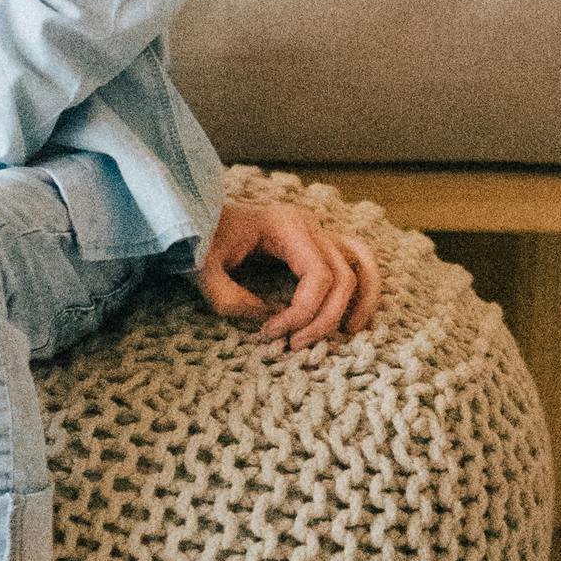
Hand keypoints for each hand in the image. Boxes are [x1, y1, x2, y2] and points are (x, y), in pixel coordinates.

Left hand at [196, 194, 381, 348]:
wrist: (197, 215)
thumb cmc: (201, 239)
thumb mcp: (204, 268)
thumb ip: (227, 297)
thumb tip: (266, 320)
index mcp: (285, 225)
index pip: (318, 276)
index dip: (303, 312)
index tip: (272, 333)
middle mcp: (309, 224)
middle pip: (343, 277)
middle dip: (324, 318)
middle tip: (295, 345)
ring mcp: (317, 231)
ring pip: (362, 263)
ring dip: (362, 301)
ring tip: (348, 333)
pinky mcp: (318, 242)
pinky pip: (356, 261)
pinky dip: (363, 288)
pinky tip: (353, 318)